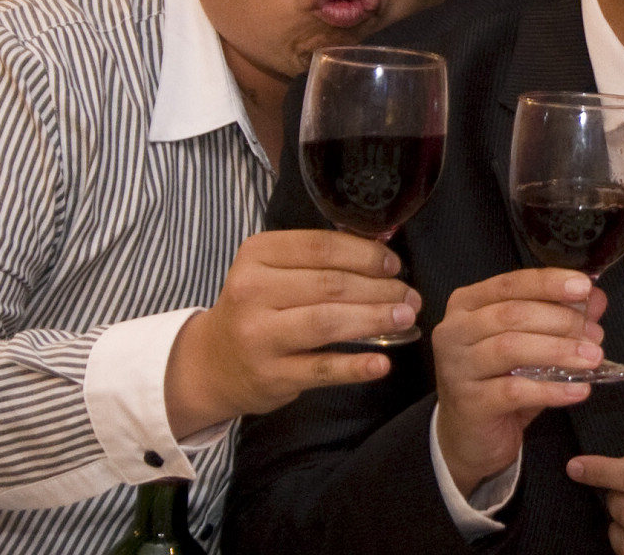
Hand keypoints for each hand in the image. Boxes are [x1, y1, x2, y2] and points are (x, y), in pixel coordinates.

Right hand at [164, 228, 418, 437]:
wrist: (212, 363)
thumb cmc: (256, 308)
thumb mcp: (270, 270)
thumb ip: (315, 258)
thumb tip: (383, 253)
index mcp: (256, 254)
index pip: (321, 246)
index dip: (365, 254)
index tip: (394, 264)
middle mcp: (252, 291)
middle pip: (331, 285)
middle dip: (380, 289)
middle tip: (411, 296)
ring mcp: (259, 336)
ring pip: (328, 322)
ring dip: (374, 319)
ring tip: (406, 318)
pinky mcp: (271, 375)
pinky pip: (322, 369)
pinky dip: (356, 366)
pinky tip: (382, 363)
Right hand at [432, 269, 607, 496]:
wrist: (471, 436)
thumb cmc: (499, 379)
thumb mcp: (530, 342)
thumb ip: (559, 316)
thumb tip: (595, 299)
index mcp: (467, 304)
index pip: (510, 283)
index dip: (548, 283)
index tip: (584, 286)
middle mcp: (455, 331)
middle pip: (511, 314)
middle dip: (560, 320)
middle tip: (594, 334)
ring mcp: (457, 367)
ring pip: (511, 348)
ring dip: (558, 350)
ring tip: (592, 357)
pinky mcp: (469, 403)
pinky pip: (514, 390)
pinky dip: (551, 389)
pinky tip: (579, 390)